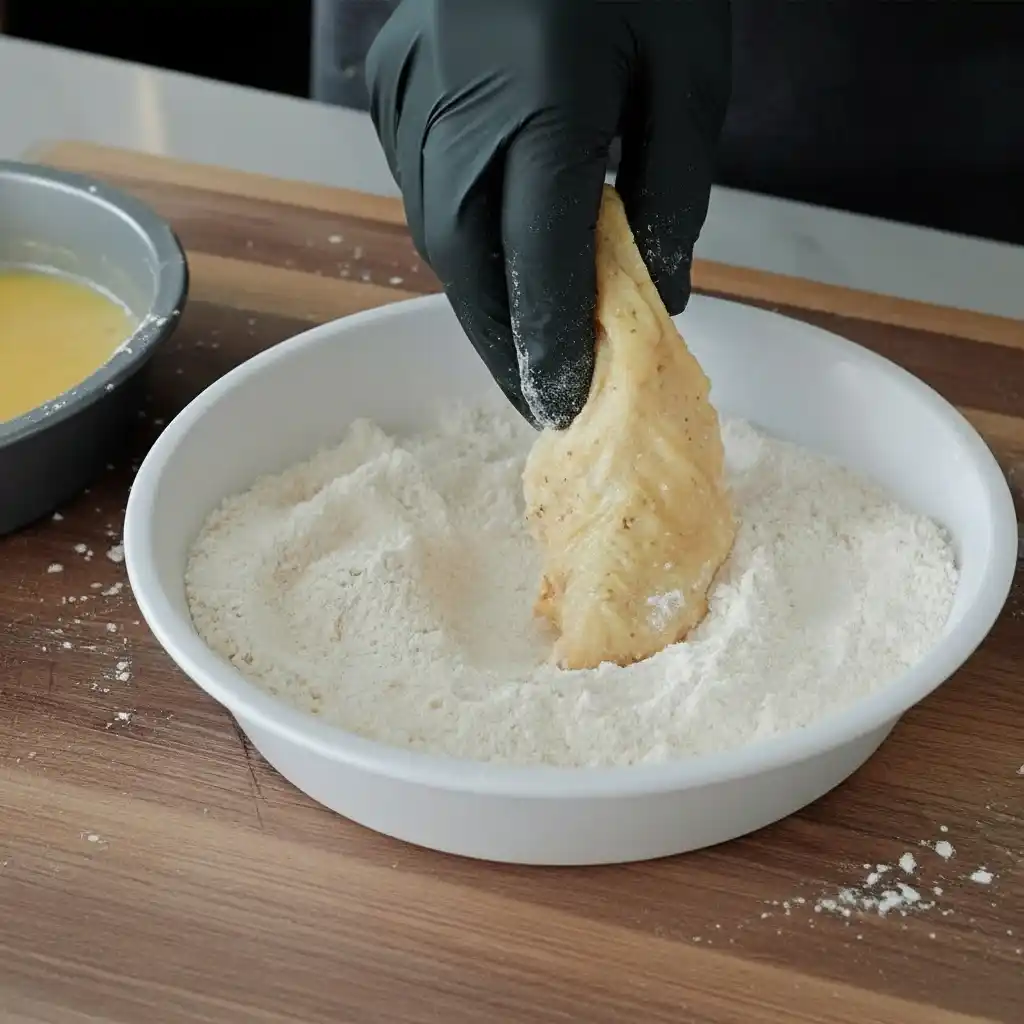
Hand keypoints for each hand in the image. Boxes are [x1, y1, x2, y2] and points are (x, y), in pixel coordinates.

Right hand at [367, 0, 730, 428]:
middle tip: (542, 399)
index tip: (568, 406)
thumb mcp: (688, 73)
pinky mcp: (392, 87)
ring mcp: (411, 99)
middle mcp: (457, 114)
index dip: (553, 350)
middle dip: (507, 348)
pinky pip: (422, 193)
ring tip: (524, 349)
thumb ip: (671, 197)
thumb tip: (660, 295)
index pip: (540, 268)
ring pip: (439, 242)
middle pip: (471, 273)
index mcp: (542, 105)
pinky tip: (496, 265)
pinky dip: (459, 246)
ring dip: (481, 305)